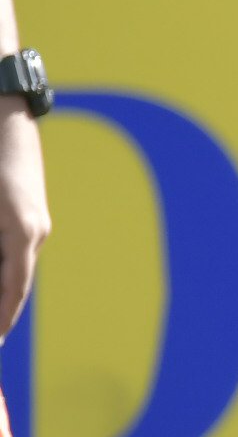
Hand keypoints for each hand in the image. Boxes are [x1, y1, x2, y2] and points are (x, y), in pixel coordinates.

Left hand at [0, 111, 47, 337]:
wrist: (4, 118)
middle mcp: (35, 233)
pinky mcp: (28, 216)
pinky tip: (1, 283)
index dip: (3, 319)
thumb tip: (1, 279)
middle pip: (16, 284)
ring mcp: (36, 224)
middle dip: (3, 312)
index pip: (13, 290)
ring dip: (4, 294)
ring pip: (16, 269)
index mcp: (21, 233)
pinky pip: (16, 253)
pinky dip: (6, 273)